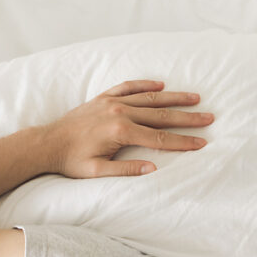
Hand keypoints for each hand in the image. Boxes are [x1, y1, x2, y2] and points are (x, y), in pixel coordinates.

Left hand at [44, 79, 213, 178]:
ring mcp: (111, 102)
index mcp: (120, 132)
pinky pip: (129, 87)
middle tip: (209, 118)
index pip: (159, 138)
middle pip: (161, 115)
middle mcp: (119, 112)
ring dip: (174, 98)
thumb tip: (152, 169)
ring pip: (150, 98)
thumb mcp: (96, 172)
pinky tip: (162, 85)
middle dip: (187, 118)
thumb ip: (125, 170)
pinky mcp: (104, 97)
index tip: (202, 142)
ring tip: (195, 98)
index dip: (182, 141)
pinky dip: (146, 85)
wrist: (47, 143)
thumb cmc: (70, 161)